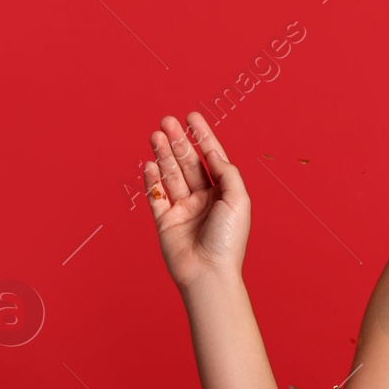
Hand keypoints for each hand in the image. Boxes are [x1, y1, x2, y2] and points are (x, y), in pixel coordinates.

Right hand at [143, 112, 250, 292]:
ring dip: (163, 154)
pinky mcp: (164, 220)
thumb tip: (212, 153)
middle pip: (188, 162)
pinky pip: (156, 195)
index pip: (211, 157)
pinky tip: (150, 163)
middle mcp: (203, 198)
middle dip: (178, 140)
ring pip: (171, 174)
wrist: (208, 272)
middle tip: (166, 121)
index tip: (192, 116)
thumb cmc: (227, 239)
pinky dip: (152, 179)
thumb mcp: (238, 199)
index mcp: (223, 192)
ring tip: (155, 134)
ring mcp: (183, 208)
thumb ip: (226, 172)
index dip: (202, 136)